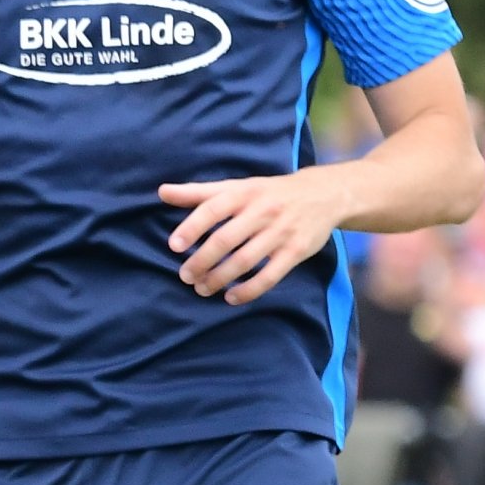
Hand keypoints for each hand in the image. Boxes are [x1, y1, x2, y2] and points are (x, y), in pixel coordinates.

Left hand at [160, 168, 350, 304]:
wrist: (323, 195)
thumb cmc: (268, 193)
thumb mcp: (236, 187)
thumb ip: (199, 193)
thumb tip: (161, 192)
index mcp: (243, 193)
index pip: (212, 209)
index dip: (192, 227)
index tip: (174, 245)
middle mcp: (261, 211)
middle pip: (226, 239)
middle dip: (202, 260)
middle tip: (185, 276)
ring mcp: (280, 232)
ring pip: (245, 260)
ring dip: (220, 278)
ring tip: (202, 288)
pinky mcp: (296, 251)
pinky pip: (270, 275)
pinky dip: (249, 289)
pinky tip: (231, 297)